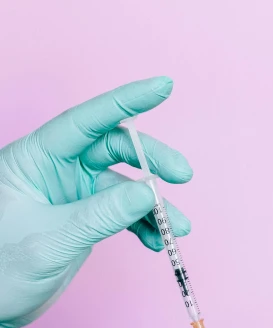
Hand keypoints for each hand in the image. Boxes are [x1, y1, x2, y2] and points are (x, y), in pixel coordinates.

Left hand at [0, 77, 190, 327]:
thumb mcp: (50, 241)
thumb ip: (101, 215)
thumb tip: (151, 191)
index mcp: (35, 158)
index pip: (86, 120)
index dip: (126, 101)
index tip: (163, 86)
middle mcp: (56, 169)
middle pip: (115, 148)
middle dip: (153, 161)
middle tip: (182, 176)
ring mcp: (73, 192)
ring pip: (126, 184)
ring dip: (155, 204)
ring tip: (178, 229)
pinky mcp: (85, 217)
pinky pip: (124, 212)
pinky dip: (145, 225)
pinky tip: (157, 241)